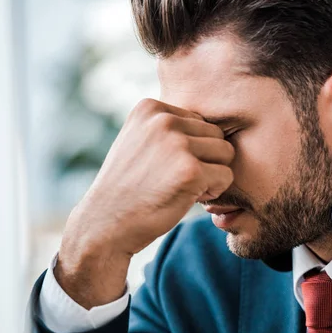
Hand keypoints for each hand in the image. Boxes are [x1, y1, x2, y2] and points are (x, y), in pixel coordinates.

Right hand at [55, 99, 234, 307]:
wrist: (105, 225)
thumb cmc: (128, 187)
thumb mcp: (139, 140)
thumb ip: (167, 126)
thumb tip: (213, 122)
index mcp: (150, 107)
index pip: (198, 120)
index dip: (190, 148)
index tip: (165, 166)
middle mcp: (163, 120)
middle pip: (216, 134)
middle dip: (205, 159)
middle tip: (177, 179)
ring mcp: (177, 144)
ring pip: (225, 153)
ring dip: (211, 174)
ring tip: (182, 187)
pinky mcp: (190, 170)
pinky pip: (226, 176)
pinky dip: (213, 191)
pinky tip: (187, 198)